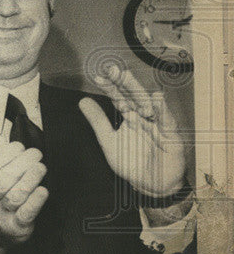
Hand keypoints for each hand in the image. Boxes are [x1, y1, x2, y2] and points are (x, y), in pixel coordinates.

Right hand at [0, 121, 48, 253]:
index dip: (3, 156)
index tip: (19, 146)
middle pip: (2, 181)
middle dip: (21, 165)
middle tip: (36, 154)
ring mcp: (0, 216)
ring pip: (15, 196)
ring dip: (31, 179)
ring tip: (41, 167)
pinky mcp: (16, 228)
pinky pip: (26, 214)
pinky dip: (36, 201)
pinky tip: (43, 190)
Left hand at [79, 64, 186, 198]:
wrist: (153, 184)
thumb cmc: (132, 162)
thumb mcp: (109, 141)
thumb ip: (98, 121)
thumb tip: (82, 101)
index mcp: (129, 116)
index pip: (118, 97)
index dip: (109, 87)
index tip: (98, 77)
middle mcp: (143, 116)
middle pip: (133, 96)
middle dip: (122, 82)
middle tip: (112, 70)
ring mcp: (157, 124)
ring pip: (148, 104)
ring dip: (137, 91)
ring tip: (127, 77)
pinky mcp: (170, 135)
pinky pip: (166, 120)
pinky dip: (161, 109)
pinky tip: (156, 98)